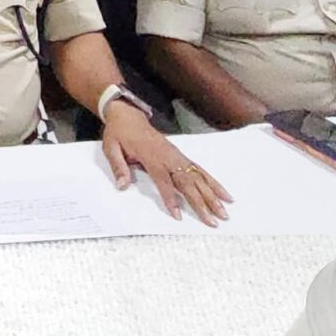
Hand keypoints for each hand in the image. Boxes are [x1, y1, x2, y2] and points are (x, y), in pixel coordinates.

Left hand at [100, 105, 231, 226]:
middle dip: (201, 202)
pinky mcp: (181, 156)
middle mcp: (169, 156)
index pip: (164, 180)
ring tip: (224, 211)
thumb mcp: (111, 148)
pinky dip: (213, 183)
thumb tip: (122, 186)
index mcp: (151, 156)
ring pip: (199, 177)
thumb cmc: (119, 133)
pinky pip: (199, 170)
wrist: (128, 115)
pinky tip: (223, 193)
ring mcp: (177, 155)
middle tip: (213, 220)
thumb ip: (118, 167)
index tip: (178, 215)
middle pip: (188, 182)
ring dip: (212, 195)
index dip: (171, 198)